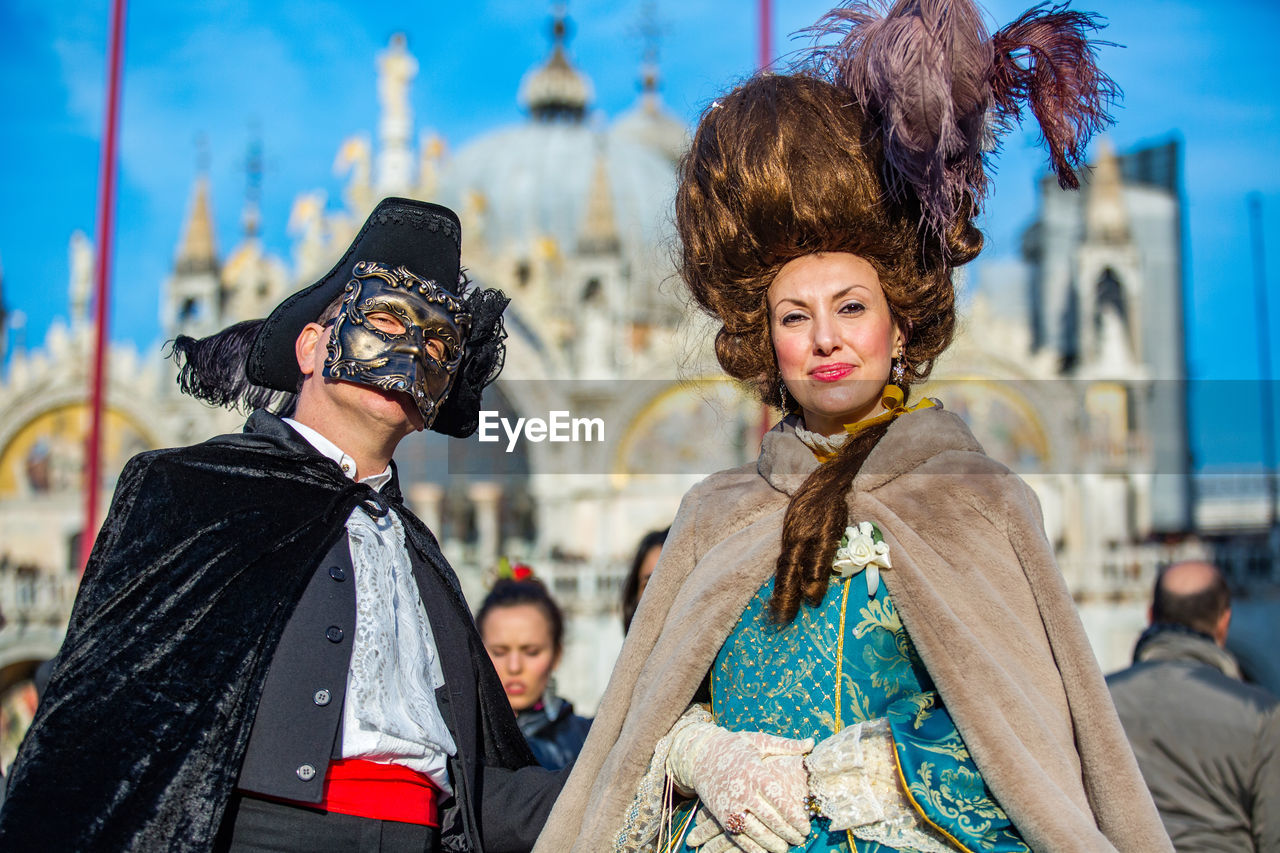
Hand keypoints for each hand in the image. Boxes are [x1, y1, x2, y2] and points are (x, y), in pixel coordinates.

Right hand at [667, 721, 812, 852]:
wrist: (699, 753)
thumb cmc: (734, 746)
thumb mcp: (759, 741)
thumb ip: (786, 746)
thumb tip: (812, 742)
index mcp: (755, 772)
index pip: (778, 799)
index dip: (794, 816)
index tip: (806, 826)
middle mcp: (742, 790)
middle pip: (770, 818)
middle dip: (788, 833)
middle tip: (802, 839)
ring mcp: (730, 804)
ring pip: (755, 831)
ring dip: (772, 843)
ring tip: (786, 848)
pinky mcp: (720, 814)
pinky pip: (738, 836)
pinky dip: (752, 848)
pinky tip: (765, 852)